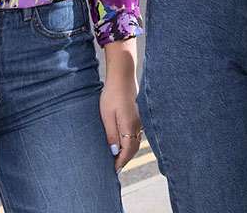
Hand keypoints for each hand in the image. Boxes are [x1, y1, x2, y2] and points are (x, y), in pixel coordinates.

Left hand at [101, 39, 141, 171]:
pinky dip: (132, 142)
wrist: (122, 75)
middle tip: (115, 168)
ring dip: (129, 151)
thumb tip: (113, 152)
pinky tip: (125, 142)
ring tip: (118, 158)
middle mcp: (138, 124)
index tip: (114, 170)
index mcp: (129, 125)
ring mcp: (140, 119)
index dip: (121, 162)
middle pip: (134, 148)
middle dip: (125, 159)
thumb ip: (111, 134)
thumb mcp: (106, 115)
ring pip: (137, 141)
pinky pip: (138, 133)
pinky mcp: (139, 115)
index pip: (127, 151)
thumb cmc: (112, 94)